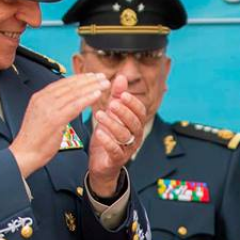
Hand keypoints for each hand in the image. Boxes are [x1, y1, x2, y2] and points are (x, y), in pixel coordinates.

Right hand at [9, 73, 109, 177]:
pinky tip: (98, 95)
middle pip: (70, 85)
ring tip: (104, 84)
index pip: (63, 83)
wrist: (24, 154)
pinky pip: (75, 106)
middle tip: (102, 77)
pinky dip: (87, 99)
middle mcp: (43, 99)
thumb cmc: (35, 139)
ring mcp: (48, 108)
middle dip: (89, 80)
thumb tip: (67, 100)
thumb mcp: (42, 116)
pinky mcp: (55, 119)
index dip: (79, 78)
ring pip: (74, 93)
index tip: (92, 76)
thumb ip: (52, 106)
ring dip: (92, 87)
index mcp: (39, 97)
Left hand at [88, 74, 145, 197]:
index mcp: (135, 123)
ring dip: (112, 124)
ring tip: (99, 115)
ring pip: (125, 135)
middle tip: (112, 103)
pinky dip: (108, 141)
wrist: (102, 164)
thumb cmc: (108, 135)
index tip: (122, 94)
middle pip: (135, 123)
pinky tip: (98, 133)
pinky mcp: (117, 159)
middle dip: (124, 112)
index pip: (140, 111)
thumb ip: (117, 96)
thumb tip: (121, 76)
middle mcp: (135, 136)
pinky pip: (115, 150)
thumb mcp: (112, 113)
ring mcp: (127, 149)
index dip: (132, 103)